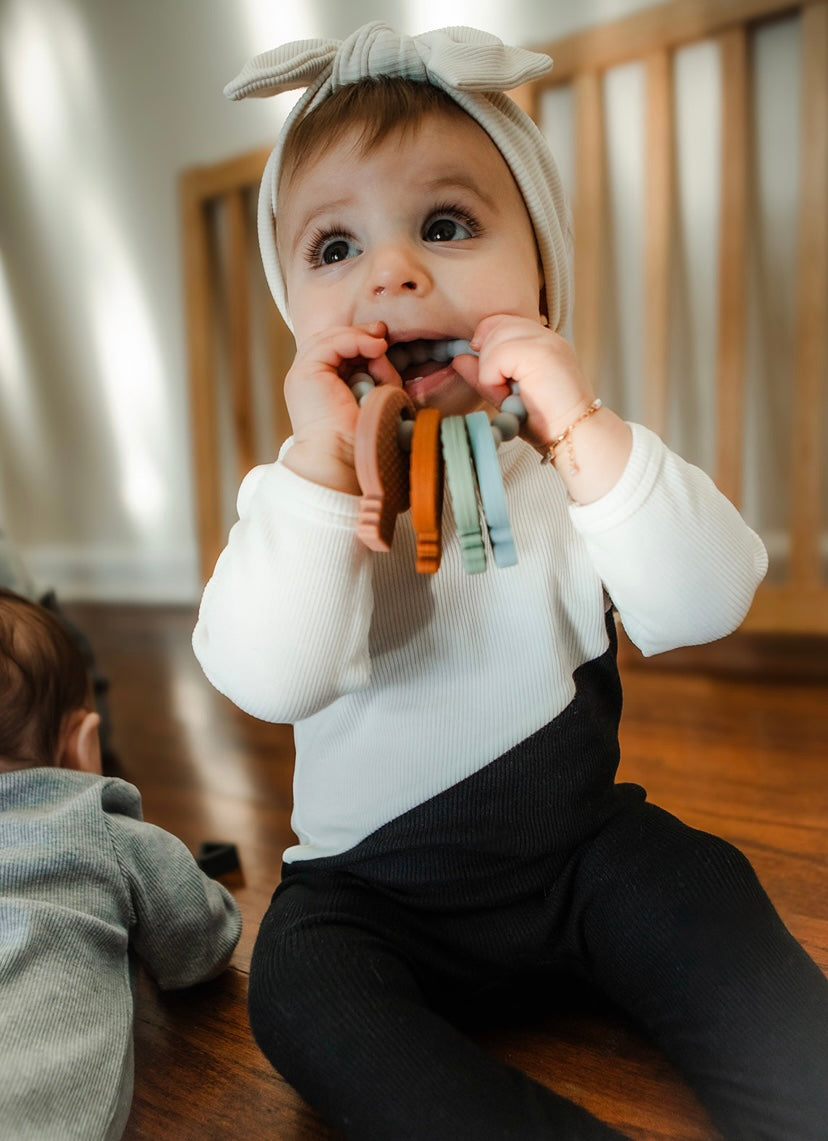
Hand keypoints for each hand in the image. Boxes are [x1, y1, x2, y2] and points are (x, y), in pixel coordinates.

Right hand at [281, 322, 400, 492]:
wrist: (343, 457)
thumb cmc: (361, 436)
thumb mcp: (376, 395)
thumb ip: (379, 371)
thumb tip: (381, 350)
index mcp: (320, 387)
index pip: (337, 352)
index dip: (359, 342)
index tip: (383, 343)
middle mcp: (308, 379)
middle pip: (331, 341)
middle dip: (359, 334)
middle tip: (383, 333)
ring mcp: (302, 375)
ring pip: (329, 339)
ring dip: (358, 337)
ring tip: (381, 342)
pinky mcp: (305, 373)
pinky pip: (330, 344)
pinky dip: (354, 341)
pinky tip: (375, 347)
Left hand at [452, 314, 631, 503]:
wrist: (574, 437)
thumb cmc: (546, 422)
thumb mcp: (506, 395)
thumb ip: (483, 374)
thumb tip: (459, 358)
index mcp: (541, 341)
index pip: (500, 322)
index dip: (486, 344)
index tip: (491, 374)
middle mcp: (545, 336)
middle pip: (494, 325)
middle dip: (486, 358)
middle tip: (500, 389)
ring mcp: (545, 341)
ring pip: (493, 338)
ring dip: (490, 371)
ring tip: (507, 394)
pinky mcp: (540, 353)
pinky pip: (497, 355)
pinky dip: (493, 379)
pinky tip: (508, 396)